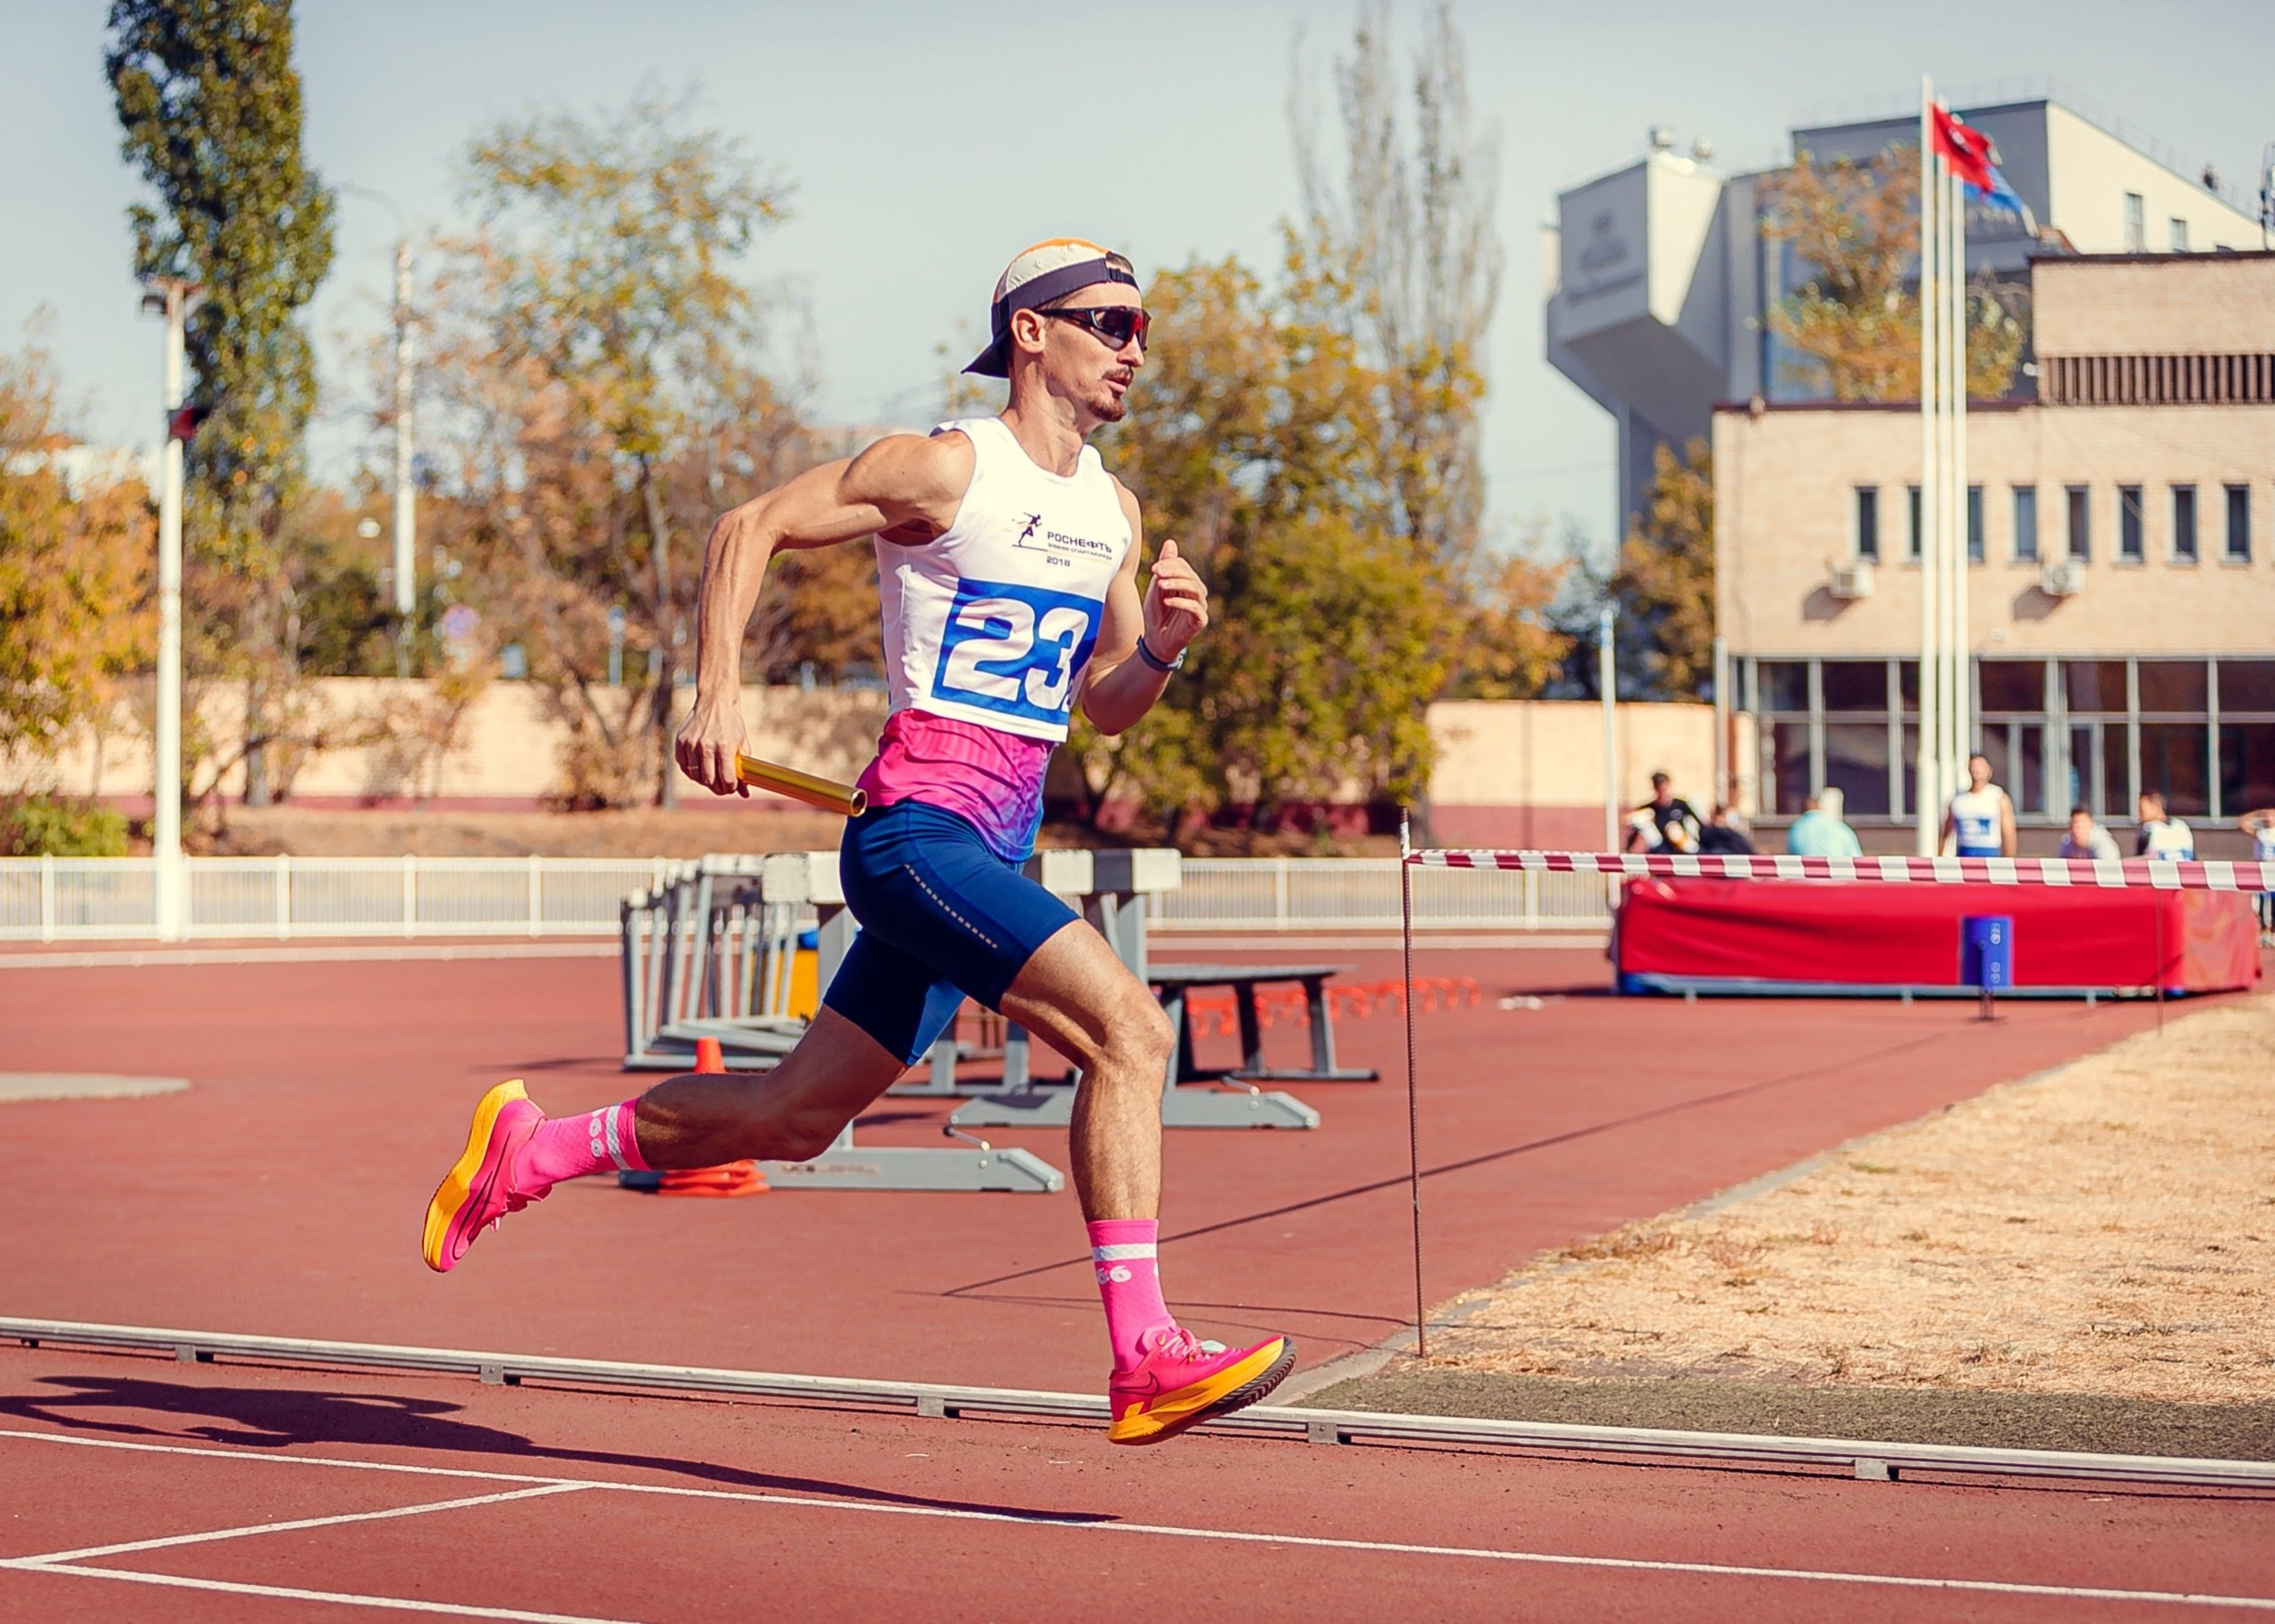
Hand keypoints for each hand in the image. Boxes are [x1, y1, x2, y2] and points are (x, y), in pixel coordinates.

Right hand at [674, 692, 748, 796]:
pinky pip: (683, 766)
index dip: (731, 788)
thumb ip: (743, 768)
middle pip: (709, 781)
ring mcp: (691, 743)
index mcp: (725, 746)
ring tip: (711, 775)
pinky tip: (699, 767)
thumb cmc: (731, 724)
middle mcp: (706, 745)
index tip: (732, 787)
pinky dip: (691, 771)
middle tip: (722, 785)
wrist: (714, 702)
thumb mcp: (742, 743)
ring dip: (704, 780)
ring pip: (695, 776)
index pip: (727, 779)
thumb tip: (745, 794)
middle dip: (717, 788)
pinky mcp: (680, 742)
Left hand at [1142, 538, 1208, 658]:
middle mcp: (1196, 592)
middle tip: (1157, 572)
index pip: (1182, 566)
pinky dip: (1181, 603)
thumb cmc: (1157, 613)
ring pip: (1195, 589)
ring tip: (1161, 585)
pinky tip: (1168, 601)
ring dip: (1177, 584)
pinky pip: (1195, 608)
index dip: (1169, 564)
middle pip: (1190, 575)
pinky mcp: (1201, 620)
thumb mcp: (1157, 588)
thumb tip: (1170, 542)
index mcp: (1186, 581)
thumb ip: (1164, 567)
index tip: (1154, 568)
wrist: (1156, 640)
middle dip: (1173, 572)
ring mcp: (1200, 606)